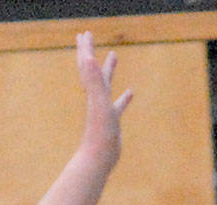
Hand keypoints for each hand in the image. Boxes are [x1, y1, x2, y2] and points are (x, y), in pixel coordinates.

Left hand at [76, 31, 132, 176]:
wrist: (98, 159)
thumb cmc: (99, 133)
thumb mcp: (99, 103)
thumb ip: (94, 81)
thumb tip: (88, 57)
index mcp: (93, 92)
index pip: (87, 65)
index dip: (86, 48)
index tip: (85, 33)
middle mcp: (96, 98)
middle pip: (92, 70)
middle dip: (91, 52)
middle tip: (89, 36)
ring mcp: (104, 109)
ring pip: (106, 84)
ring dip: (109, 69)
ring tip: (114, 56)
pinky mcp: (112, 121)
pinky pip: (118, 105)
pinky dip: (123, 97)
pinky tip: (131, 92)